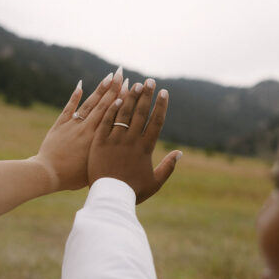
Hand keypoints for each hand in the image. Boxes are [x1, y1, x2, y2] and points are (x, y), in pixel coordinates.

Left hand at [32, 68, 124, 190]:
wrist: (48, 174)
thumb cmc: (73, 178)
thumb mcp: (96, 168)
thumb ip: (108, 156)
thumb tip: (122, 152)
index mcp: (98, 139)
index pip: (114, 115)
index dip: (123, 100)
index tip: (131, 87)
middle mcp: (87, 128)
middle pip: (104, 105)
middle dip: (114, 87)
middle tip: (122, 73)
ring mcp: (73, 125)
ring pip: (89, 103)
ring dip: (100, 89)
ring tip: (109, 75)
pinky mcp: (60, 125)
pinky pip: (69, 108)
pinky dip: (74, 96)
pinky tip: (80, 85)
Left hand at [88, 79, 181, 202]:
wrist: (108, 198)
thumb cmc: (133, 192)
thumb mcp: (155, 182)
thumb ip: (168, 167)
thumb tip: (180, 153)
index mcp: (145, 149)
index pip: (156, 122)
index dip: (161, 105)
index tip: (164, 92)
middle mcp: (131, 141)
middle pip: (140, 113)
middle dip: (146, 95)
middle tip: (149, 81)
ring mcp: (114, 140)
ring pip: (123, 114)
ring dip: (130, 97)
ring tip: (134, 84)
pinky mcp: (99, 142)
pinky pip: (106, 122)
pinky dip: (112, 109)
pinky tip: (116, 98)